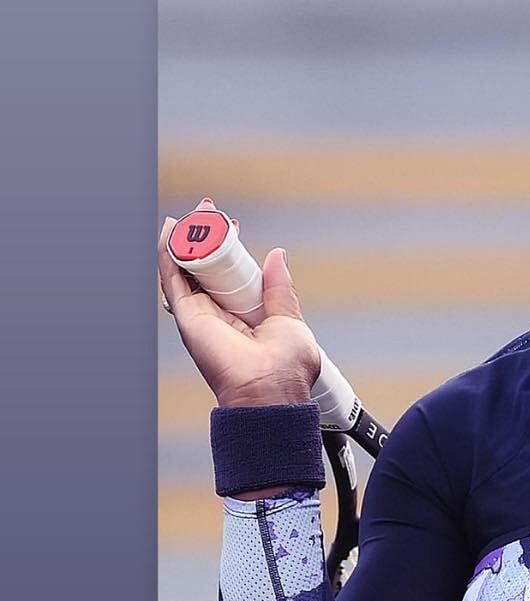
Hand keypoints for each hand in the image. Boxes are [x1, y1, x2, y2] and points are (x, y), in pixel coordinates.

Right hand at [158, 204, 320, 407]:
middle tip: (211, 212)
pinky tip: (171, 231)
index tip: (234, 228)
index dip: (229, 248)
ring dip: (189, 240)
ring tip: (195, 214)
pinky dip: (169, 253)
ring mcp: (201, 314)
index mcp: (244, 315)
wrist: (270, 389)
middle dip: (206, 238)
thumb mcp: (289, 318)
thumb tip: (277, 256)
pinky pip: (173, 279)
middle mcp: (219, 314)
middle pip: (205, 268)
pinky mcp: (188, 316)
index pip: (229, 274)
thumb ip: (279, 288)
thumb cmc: (286, 367)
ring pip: (186, 269)